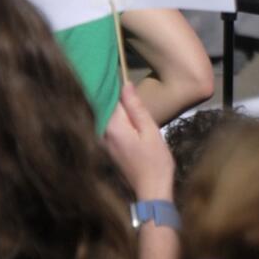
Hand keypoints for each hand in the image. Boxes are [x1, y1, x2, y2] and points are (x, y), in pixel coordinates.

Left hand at [102, 77, 175, 200]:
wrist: (152, 190)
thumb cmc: (155, 160)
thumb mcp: (150, 130)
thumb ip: (136, 107)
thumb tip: (125, 84)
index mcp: (113, 126)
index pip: (110, 97)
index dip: (115, 84)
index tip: (117, 68)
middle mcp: (103, 133)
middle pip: (106, 106)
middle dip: (113, 93)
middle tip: (122, 78)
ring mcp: (104, 142)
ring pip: (108, 116)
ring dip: (115, 105)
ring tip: (123, 91)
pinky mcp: (108, 148)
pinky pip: (109, 126)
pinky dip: (115, 117)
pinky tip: (125, 112)